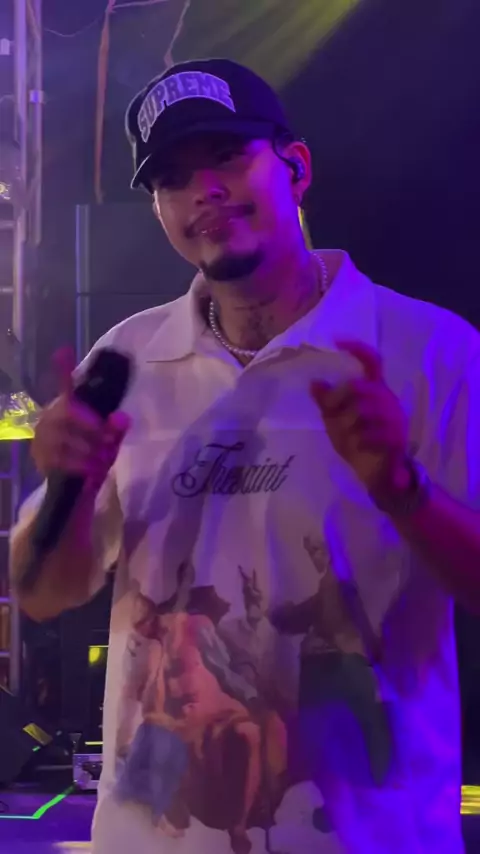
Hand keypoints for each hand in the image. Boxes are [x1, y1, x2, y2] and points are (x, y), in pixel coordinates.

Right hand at [32, 348, 129, 492]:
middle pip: (70, 413)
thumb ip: (116, 429)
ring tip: (103, 460)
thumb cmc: (93, 455)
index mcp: (67, 407)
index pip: (66, 385)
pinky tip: (92, 469)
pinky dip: (81, 464)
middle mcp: (50, 416)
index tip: (64, 350)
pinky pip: (61, 457)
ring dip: (89, 450)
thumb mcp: (110, 442)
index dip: (64, 369)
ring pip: (66, 438)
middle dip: (94, 429)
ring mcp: (42, 436)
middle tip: (109, 443)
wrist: (76, 486)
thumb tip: (122, 417)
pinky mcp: (40, 456)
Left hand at [310, 341, 409, 497]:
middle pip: (360, 386)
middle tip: (330, 412)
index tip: (336, 340)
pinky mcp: (397, 438)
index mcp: (376, 391)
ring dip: (347, 423)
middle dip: (338, 399)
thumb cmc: (358, 445)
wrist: (381, 477)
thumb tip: (313, 382)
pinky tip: (356, 446)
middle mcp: (388, 400)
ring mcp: (395, 419)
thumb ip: (328, 404)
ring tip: (344, 436)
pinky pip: (372, 433)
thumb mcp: (337, 423)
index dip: (357, 349)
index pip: (372, 362)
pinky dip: (358, 440)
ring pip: (364, 409)